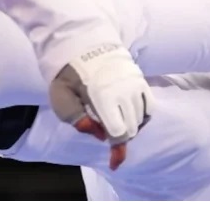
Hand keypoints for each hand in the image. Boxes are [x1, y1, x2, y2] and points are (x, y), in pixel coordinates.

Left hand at [48, 45, 153, 170]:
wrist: (82, 44)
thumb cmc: (68, 75)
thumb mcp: (60, 97)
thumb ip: (76, 118)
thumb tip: (100, 134)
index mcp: (103, 96)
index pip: (117, 132)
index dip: (116, 150)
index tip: (114, 164)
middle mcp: (124, 90)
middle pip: (130, 128)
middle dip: (119, 137)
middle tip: (106, 133)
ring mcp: (134, 84)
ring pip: (141, 119)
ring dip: (130, 127)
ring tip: (115, 122)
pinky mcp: (140, 79)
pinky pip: (149, 106)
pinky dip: (142, 116)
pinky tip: (129, 115)